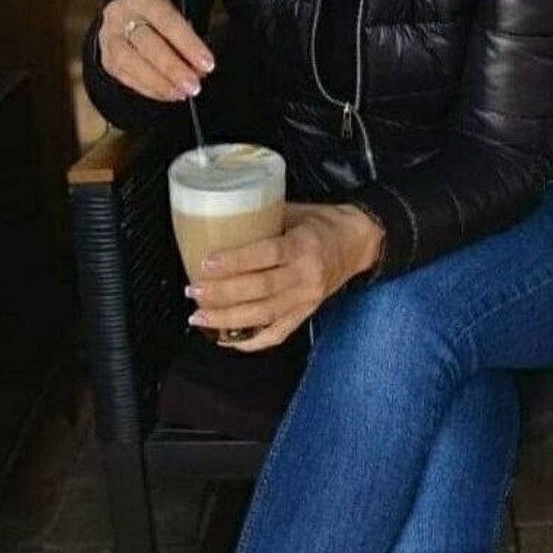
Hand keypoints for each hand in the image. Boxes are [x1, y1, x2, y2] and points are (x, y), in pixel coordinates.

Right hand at [98, 0, 215, 101]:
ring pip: (129, 62)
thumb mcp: (177, 13)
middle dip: (173, 68)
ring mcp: (109, 37)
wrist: (133, 13)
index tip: (207, 63)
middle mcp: (120, 14)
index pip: (166, 20)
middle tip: (194, 85)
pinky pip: (125, 77)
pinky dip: (149, 89)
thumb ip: (188, 38)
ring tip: (182, 93)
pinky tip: (168, 94)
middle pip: (146, 43)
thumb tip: (199, 69)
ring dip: (159, 82)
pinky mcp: (106, 58)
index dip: (188, 44)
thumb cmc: (163, 16)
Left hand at [186, 203, 384, 350]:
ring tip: (199, 316)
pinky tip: (226, 339)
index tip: (206, 263)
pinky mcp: (306, 314)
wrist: (358, 242)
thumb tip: (219, 220)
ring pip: (264, 315)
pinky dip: (251, 341)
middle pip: (261, 290)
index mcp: (304, 245)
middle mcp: (306, 276)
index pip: (266, 256)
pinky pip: (277, 334)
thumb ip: (262, 218)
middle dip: (222, 294)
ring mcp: (307, 299)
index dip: (235, 262)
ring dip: (228, 320)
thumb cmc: (322, 223)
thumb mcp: (295, 211)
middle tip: (194, 291)